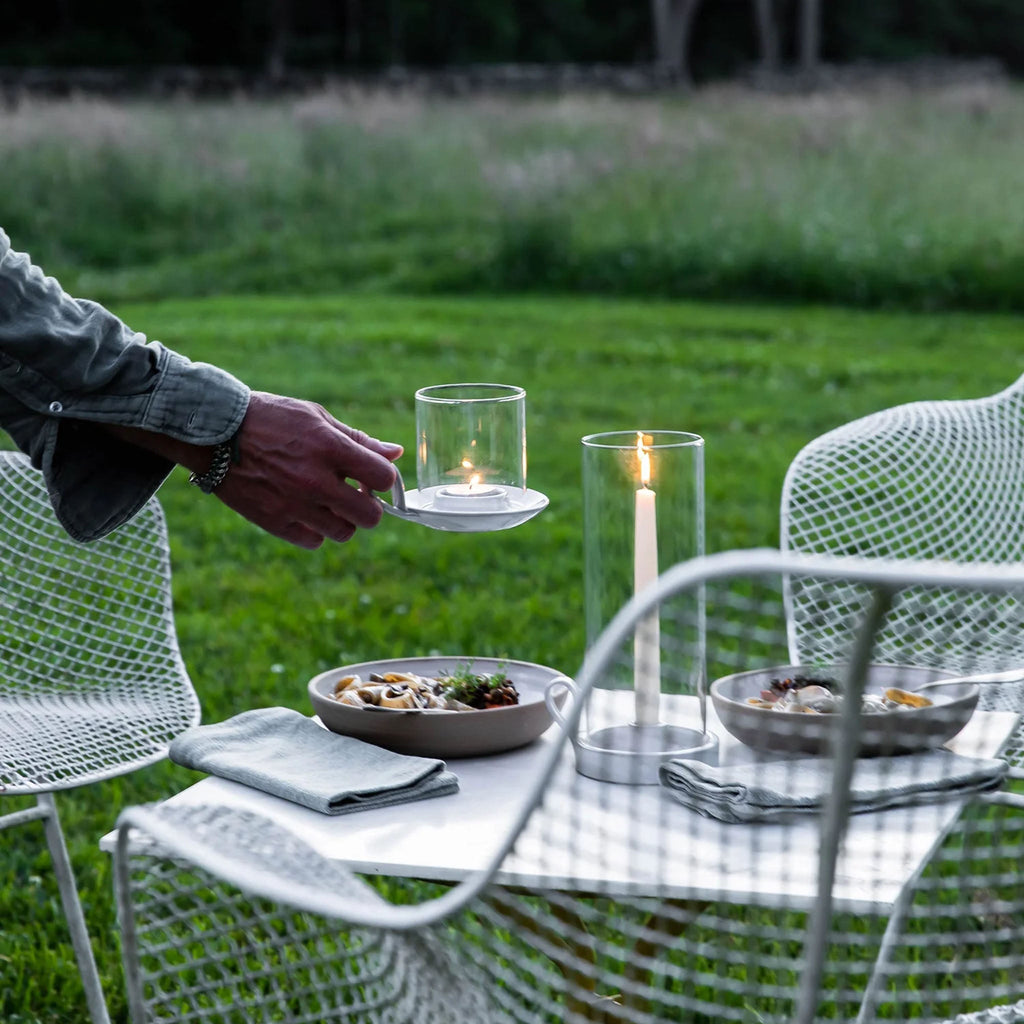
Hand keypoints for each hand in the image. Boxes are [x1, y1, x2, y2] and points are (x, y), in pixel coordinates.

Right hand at [215, 392, 402, 548]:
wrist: (215, 432)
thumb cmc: (271, 419)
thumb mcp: (317, 418)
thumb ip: (359, 440)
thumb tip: (396, 453)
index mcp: (329, 448)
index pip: (383, 478)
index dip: (384, 479)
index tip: (372, 476)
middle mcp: (315, 480)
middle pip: (370, 516)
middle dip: (370, 506)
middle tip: (356, 495)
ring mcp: (294, 505)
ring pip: (344, 532)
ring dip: (343, 520)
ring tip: (328, 502)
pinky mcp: (274, 522)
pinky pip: (313, 541)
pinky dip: (316, 530)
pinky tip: (306, 511)